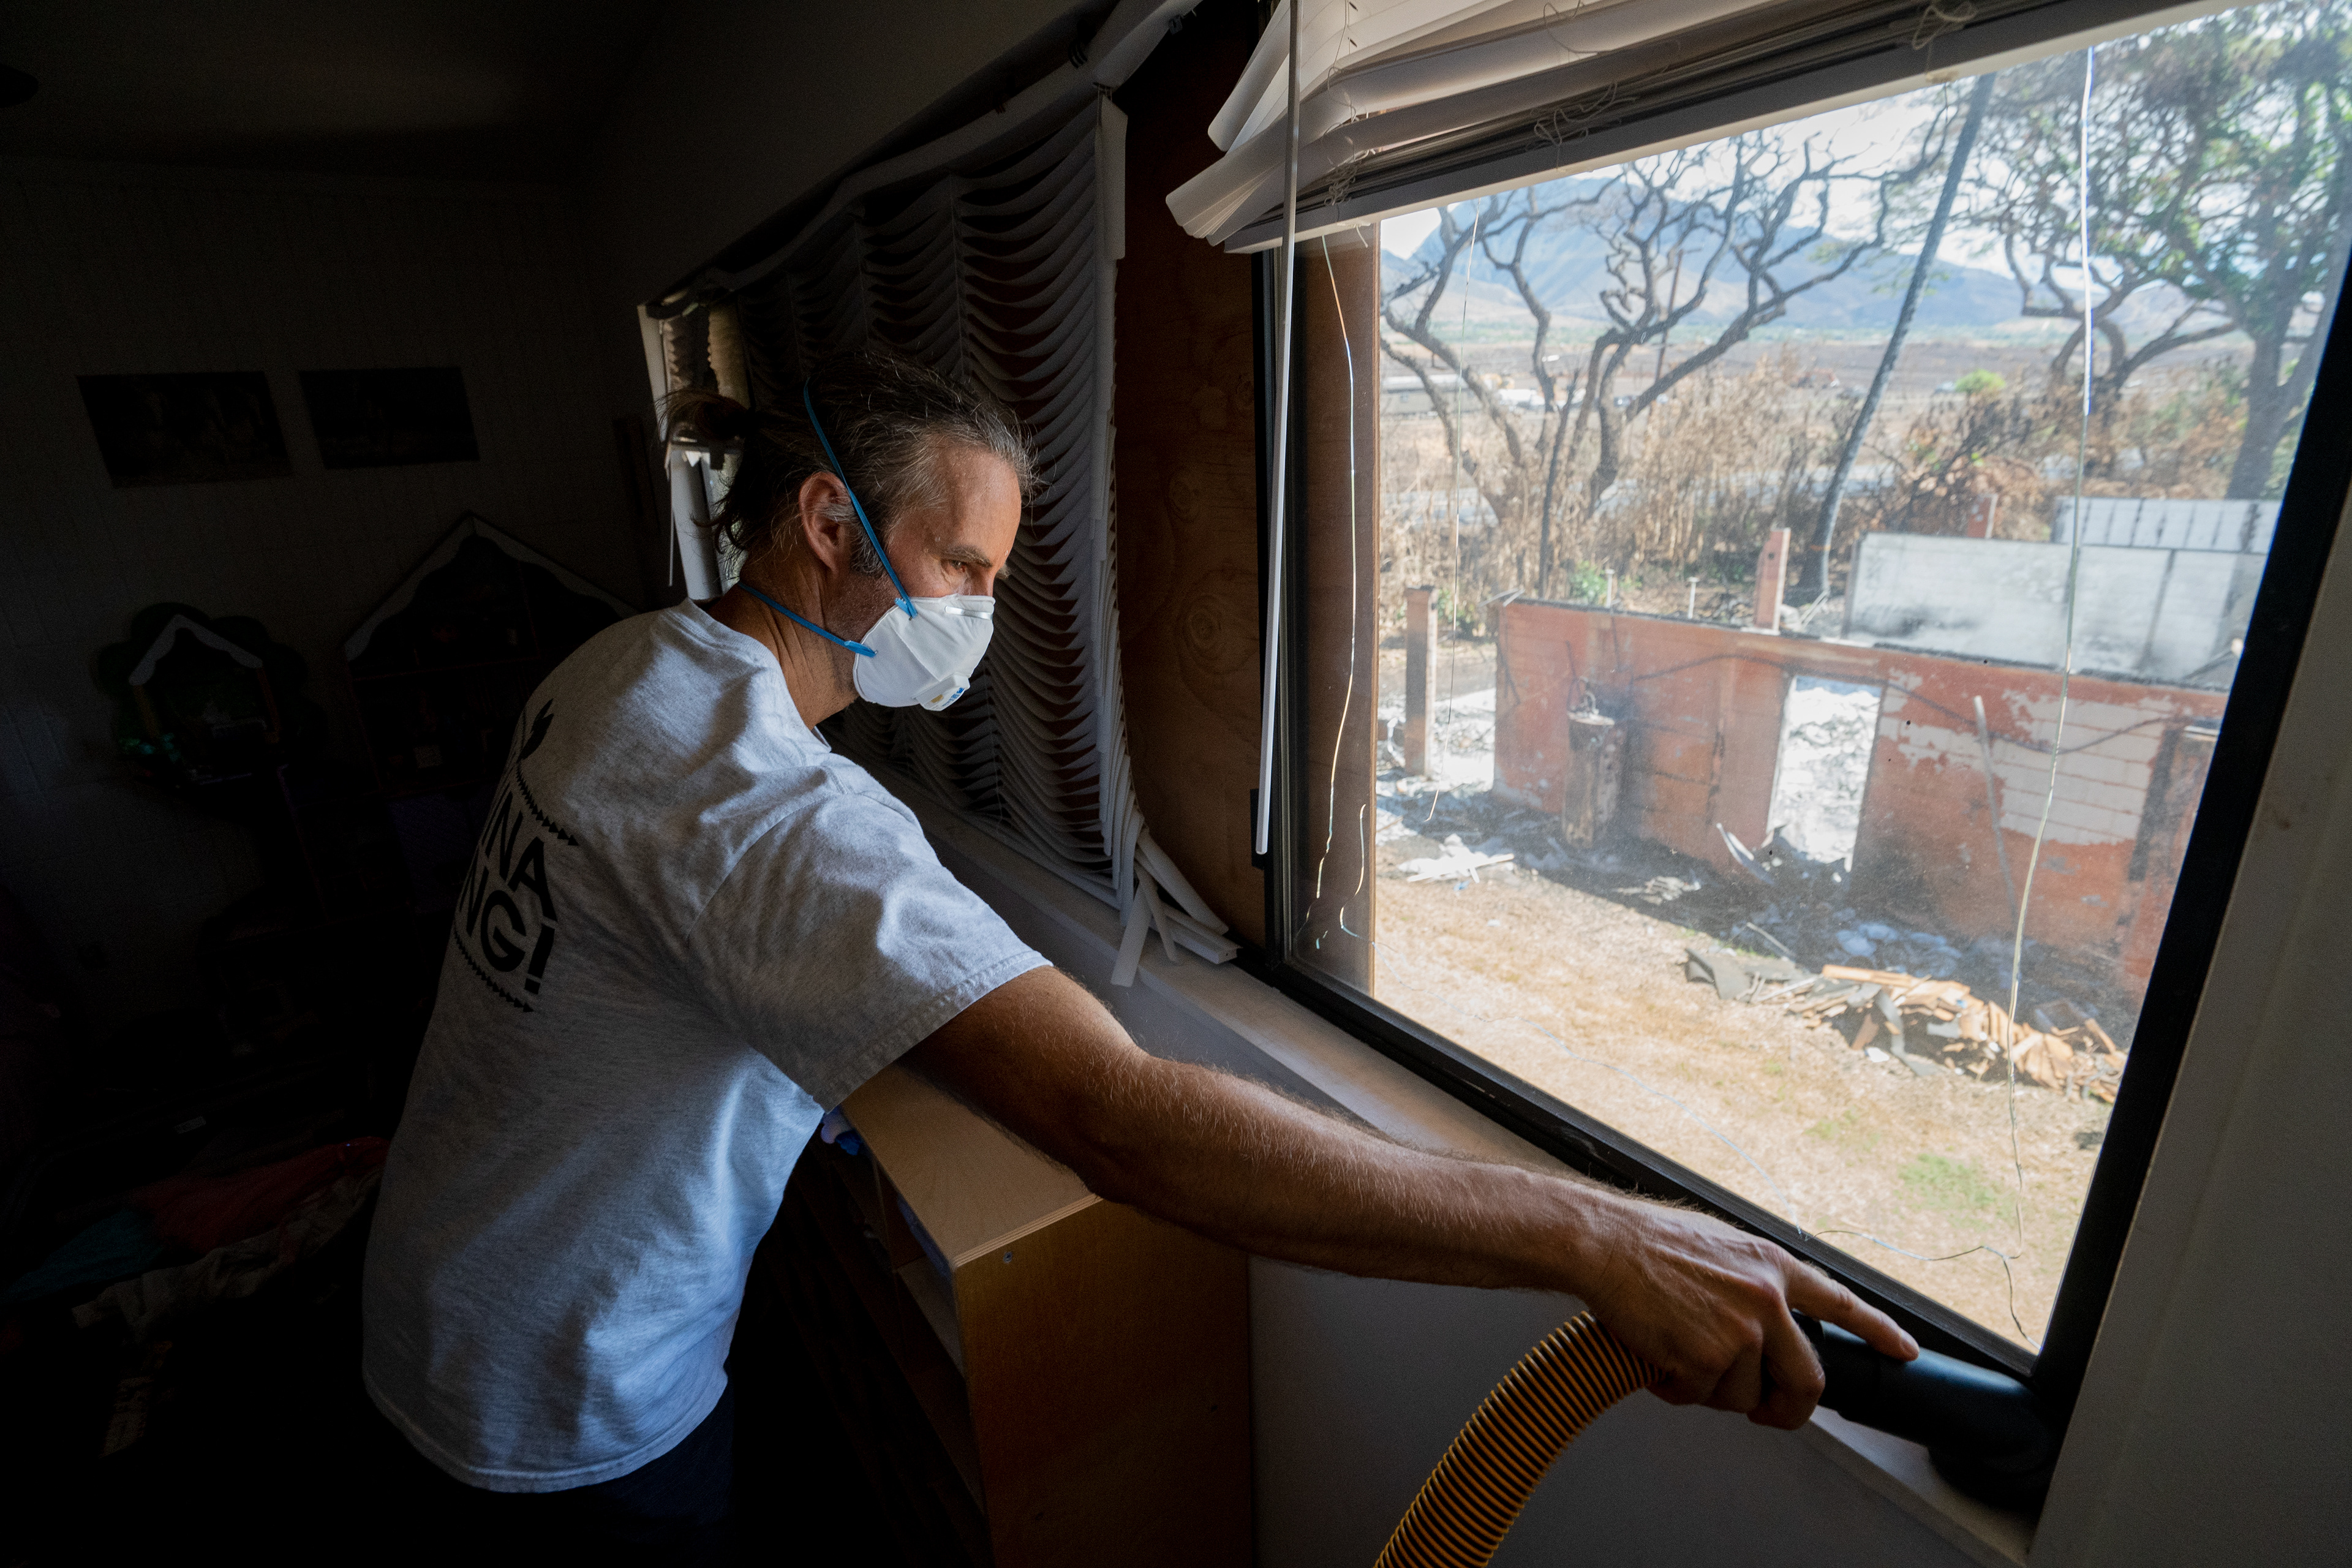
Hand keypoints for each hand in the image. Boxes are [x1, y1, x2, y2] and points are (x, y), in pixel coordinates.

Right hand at [1574, 1194, 1917, 1429]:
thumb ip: (1753, 1280)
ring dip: (1711, 1390)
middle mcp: (1767, 1300)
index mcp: (1773, 1266)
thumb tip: (1766, 1320)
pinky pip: (1702, 1398)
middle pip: (1807, 1379)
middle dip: (1790, 1409)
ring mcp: (1741, 1331)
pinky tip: (1659, 1360)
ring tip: (1677, 1356)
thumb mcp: (1720, 1246)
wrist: (1604, 1245)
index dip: (1881, 1331)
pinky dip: (1678, 1390)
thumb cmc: (1649, 1242)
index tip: (1905, 1352)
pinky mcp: (1708, 1358)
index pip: (1843, 1303)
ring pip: (1743, 1396)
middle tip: (1769, 1413)